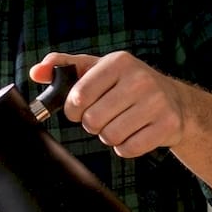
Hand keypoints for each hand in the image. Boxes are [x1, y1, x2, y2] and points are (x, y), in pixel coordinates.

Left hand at [29, 51, 187, 157]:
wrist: (175, 101)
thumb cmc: (125, 85)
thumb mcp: (96, 69)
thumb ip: (64, 67)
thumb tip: (36, 72)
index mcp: (118, 62)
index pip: (78, 97)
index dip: (73, 109)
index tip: (79, 109)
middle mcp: (140, 79)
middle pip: (92, 120)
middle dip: (92, 124)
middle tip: (105, 116)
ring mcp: (157, 102)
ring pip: (110, 137)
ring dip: (109, 136)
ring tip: (121, 122)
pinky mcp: (168, 125)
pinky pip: (129, 149)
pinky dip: (126, 147)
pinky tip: (135, 133)